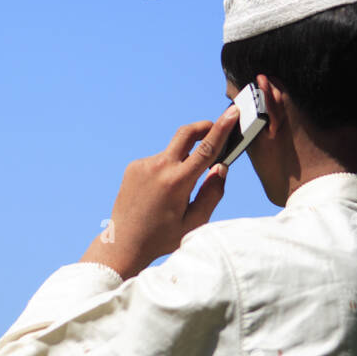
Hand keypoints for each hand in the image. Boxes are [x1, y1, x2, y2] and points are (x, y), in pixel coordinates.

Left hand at [79, 105, 238, 280]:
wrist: (124, 243)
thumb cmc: (163, 238)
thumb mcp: (195, 222)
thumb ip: (212, 193)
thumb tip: (220, 167)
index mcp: (177, 182)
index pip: (206, 148)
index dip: (222, 128)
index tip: (232, 111)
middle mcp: (159, 167)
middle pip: (187, 133)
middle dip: (204, 127)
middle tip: (216, 130)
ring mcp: (143, 165)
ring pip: (173, 152)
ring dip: (183, 161)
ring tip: (179, 192)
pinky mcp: (134, 167)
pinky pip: (158, 161)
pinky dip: (167, 170)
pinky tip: (161, 194)